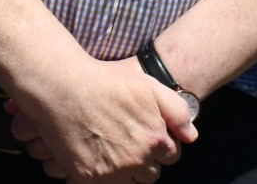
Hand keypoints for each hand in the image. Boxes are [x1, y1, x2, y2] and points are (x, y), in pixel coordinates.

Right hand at [3, 55, 197, 181]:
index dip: (159, 145)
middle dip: (144, 161)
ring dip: (125, 171)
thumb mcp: (149, 86)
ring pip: (130, 183)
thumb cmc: (106, 82)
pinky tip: (96, 157)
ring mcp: (112, 172)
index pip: (170, 156)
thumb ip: (177, 111)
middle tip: (128, 143)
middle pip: (151, 174)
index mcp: (154, 139)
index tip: (147, 136)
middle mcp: (136, 160)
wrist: (64, 87)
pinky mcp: (88, 178)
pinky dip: (103, 177)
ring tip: (112, 150)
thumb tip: (192, 137)